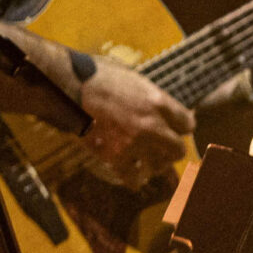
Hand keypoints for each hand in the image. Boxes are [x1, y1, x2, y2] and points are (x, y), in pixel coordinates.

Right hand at [78, 57, 193, 187]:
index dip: (179, 126)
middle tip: (161, 148)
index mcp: (158, 102)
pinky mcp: (114, 157)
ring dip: (153, 164)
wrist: (63, 87)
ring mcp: (134, 143)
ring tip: (145, 162)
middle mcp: (152, 125)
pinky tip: (129, 174)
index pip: (188, 124)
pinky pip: (133, 178)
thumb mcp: (129, 77)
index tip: (172, 128)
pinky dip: (132, 177)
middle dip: (170, 149)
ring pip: (159, 166)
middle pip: (178, 149)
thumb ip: (147, 94)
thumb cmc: (92, 75)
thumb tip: (155, 102)